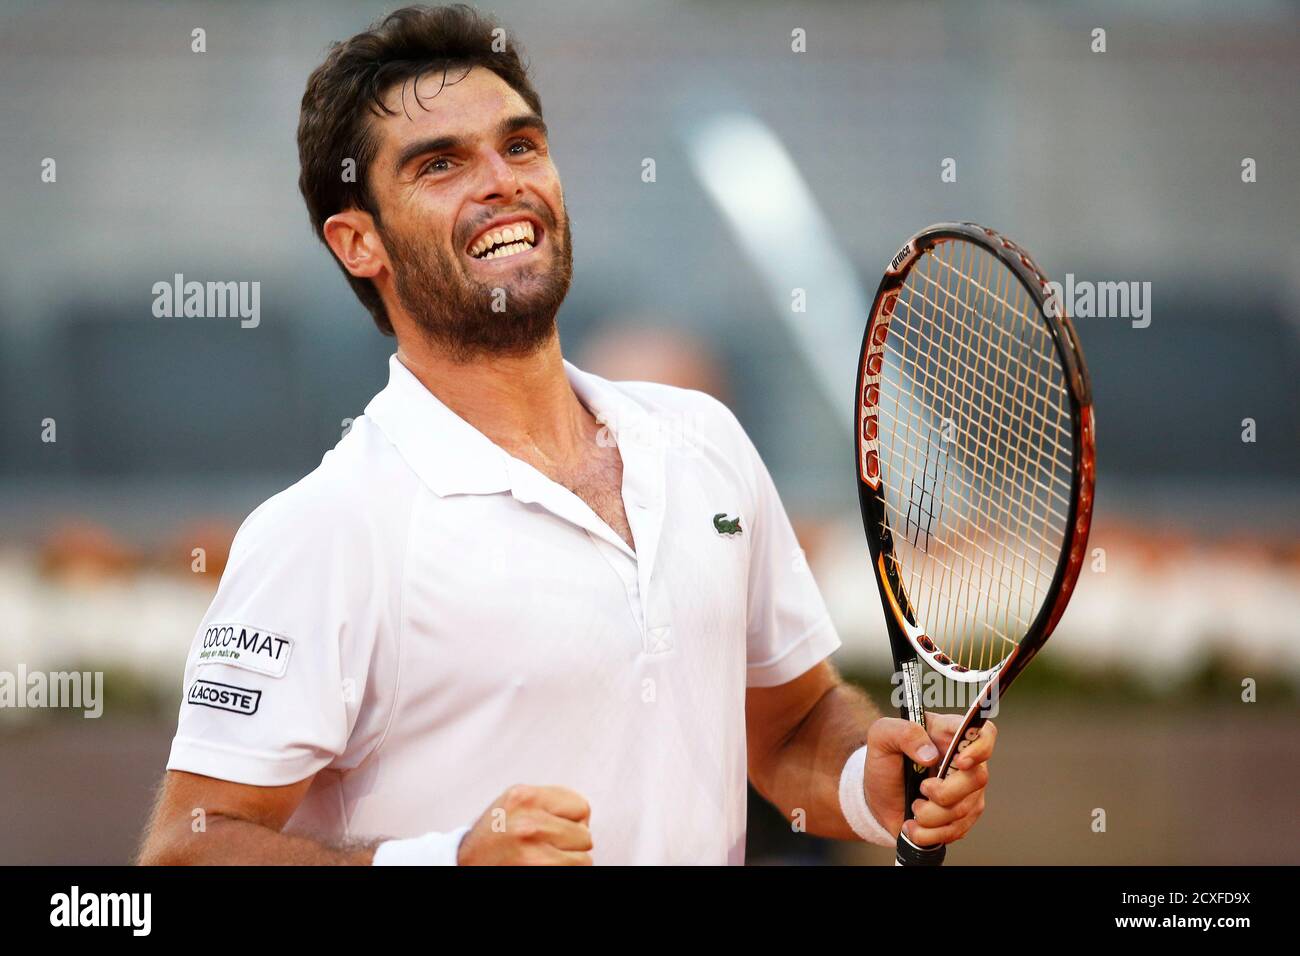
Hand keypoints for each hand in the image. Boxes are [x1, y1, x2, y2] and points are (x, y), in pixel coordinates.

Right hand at [457, 784, 593, 864]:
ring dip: (568, 862)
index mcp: (524, 797)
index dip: (571, 821)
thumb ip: (546, 802)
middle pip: (584, 834)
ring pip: (584, 859)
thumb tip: (584, 817)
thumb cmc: (493, 836)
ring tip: (543, 859)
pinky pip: (574, 872)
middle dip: (570, 843)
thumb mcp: (514, 804)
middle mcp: (528, 822)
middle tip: (544, 847)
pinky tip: (542, 868)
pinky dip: (565, 872)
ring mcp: (532, 851)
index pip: (581, 806)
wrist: (462, 864)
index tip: (553, 828)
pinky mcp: (536, 871)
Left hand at [864, 713, 995, 846]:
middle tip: (921, 789)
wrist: (878, 797)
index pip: (983, 734)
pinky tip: (913, 825)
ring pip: (963, 810)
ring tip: (913, 806)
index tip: (960, 762)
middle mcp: (966, 762)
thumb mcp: (882, 736)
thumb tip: (930, 755)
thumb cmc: (884, 761)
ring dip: (929, 815)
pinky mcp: (963, 817)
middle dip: (944, 792)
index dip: (980, 747)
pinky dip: (929, 833)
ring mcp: (968, 792)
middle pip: (977, 779)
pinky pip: (956, 831)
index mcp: (949, 734)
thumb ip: (904, 733)